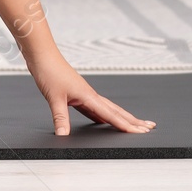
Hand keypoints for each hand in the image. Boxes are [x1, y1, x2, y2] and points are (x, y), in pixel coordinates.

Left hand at [31, 54, 155, 134]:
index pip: (111, 114)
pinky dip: (101, 116)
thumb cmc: (49, 71)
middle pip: (116, 111)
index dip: (126, 125)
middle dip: (132, 120)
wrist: (42, 55)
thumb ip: (60, 118)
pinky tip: (101, 121)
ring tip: (132, 125)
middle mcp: (90, 94)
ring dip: (120, 117)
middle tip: (149, 128)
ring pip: (107, 109)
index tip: (142, 132)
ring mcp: (84, 93)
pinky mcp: (76, 93)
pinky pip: (94, 108)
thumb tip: (63, 136)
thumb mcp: (54, 97)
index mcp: (88, 96)